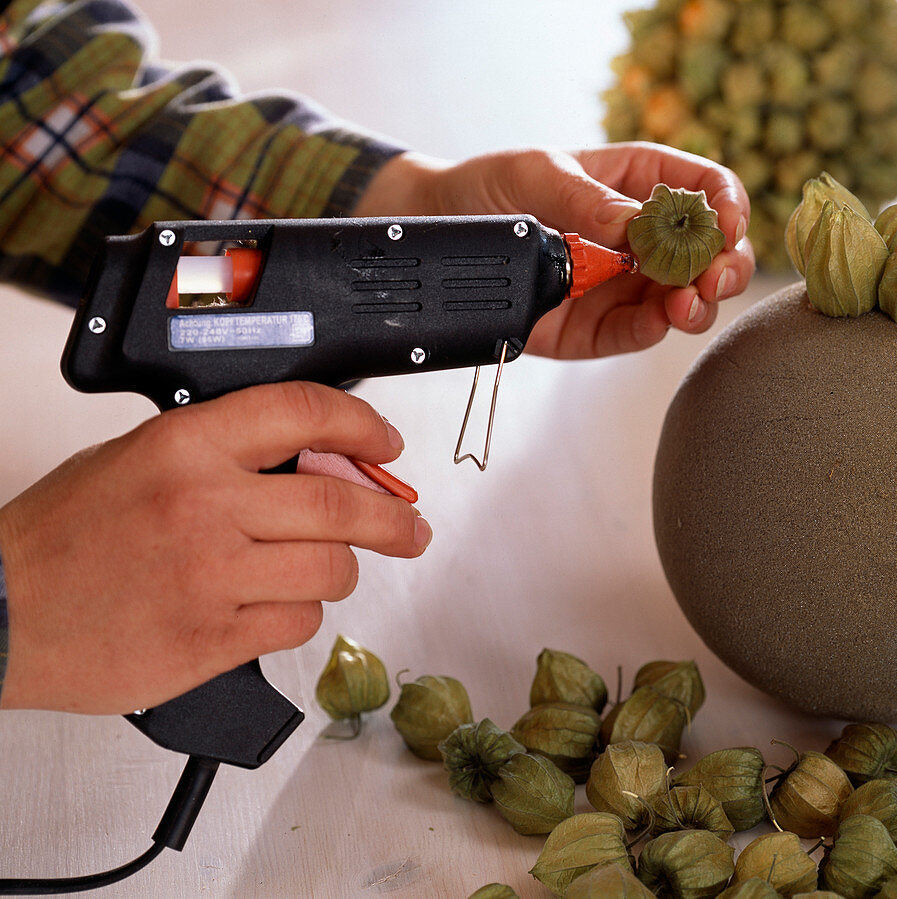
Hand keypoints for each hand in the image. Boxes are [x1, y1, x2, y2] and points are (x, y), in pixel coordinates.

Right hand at [0, 382, 430, 714]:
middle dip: (393, 517)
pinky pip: (297, 624)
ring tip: (324, 568)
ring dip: (340, 569)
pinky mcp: (212, 640)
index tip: (386, 444)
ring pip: (331, 570)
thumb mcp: (137, 459)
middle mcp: (205, 507)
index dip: (361, 425)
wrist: (2, 613)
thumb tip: (312, 460)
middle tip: (410, 526)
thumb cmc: (62, 536)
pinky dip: (299, 614)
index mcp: (185, 447)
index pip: (302, 413)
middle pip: (340, 504)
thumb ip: (223, 454)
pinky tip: (273, 606)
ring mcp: (212, 577)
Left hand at [357, 143, 753, 357]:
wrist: (441, 230)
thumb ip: (583, 198)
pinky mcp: (598, 327)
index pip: (705, 189)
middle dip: (725, 266)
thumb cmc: (493, 188)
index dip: (727, 206)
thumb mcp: (534, 175)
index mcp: (638, 184)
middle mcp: (642, 238)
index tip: (726, 225)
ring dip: (697, 304)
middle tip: (715, 278)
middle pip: (709, 253)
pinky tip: (658, 321)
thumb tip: (632, 224)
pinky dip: (654, 330)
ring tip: (686, 303)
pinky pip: (638, 333)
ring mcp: (624, 285)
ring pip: (685, 300)